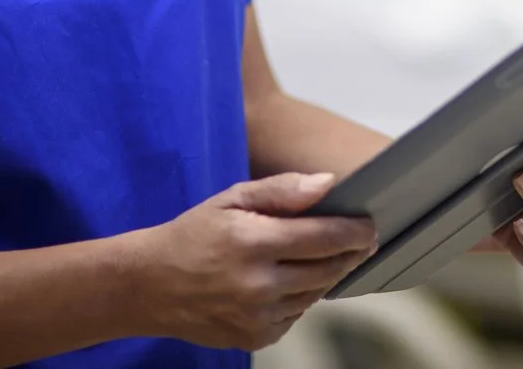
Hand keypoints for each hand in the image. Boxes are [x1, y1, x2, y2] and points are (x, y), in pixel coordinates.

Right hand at [132, 173, 375, 350]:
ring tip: (323, 255)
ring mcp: (258, 316)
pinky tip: (288, 280)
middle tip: (362, 239)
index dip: (355, 231)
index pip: (325, 238)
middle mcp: (259, 284)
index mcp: (254, 243)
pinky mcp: (256, 337)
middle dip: (350, 252)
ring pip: (316, 294)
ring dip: (326, 274)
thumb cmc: (194, 235)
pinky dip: (300, 296)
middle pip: (328, 269)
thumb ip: (281, 190)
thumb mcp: (232, 198)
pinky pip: (296, 314)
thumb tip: (327, 184)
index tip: (371, 224)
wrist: (151, 286)